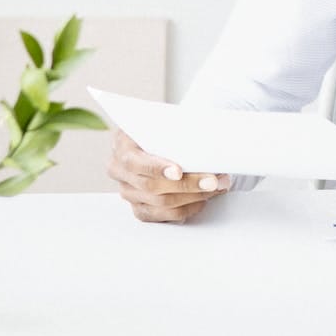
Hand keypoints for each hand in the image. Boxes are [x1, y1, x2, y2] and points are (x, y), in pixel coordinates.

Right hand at [106, 129, 229, 223]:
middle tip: (213, 181)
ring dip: (192, 197)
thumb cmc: (160, 127)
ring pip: (160, 203)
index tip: (179, 171)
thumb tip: (203, 129)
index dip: (157, 168)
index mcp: (122, 146)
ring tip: (216, 187)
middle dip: (187, 184)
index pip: (135, 162)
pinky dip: (186, 209)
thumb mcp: (162, 119)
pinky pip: (162, 215)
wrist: (153, 137)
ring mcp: (128, 192)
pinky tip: (203, 200)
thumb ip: (174, 126)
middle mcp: (120, 171)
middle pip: (152, 186)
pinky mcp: (139, 207)